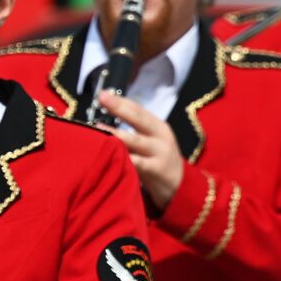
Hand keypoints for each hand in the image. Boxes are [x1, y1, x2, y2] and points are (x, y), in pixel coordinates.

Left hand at [95, 91, 183, 208]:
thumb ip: (135, 130)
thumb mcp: (152, 141)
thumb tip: (106, 117)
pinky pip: (137, 163)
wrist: (182, 187)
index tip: (103, 93)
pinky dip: (124, 158)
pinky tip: (110, 155)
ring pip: (136, 141)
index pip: (139, 110)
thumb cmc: (158, 160)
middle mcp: (160, 137)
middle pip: (139, 119)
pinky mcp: (156, 170)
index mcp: (158, 127)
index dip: (121, 101)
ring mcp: (159, 153)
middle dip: (120, 107)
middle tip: (102, 98)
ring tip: (98, 128)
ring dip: (117, 134)